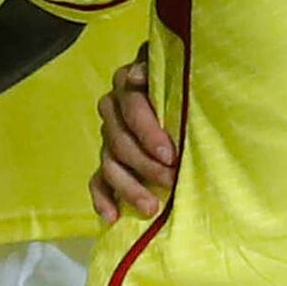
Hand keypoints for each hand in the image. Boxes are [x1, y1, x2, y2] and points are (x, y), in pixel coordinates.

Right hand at [90, 48, 177, 221]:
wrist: (188, 100)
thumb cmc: (187, 85)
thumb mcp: (180, 72)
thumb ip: (162, 68)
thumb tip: (137, 76)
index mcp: (128, 84)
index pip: (131, 108)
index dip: (148, 132)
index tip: (169, 154)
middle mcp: (113, 110)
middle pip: (119, 141)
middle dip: (146, 165)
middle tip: (171, 181)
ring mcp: (108, 138)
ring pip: (110, 164)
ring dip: (129, 187)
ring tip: (151, 208)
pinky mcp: (108, 162)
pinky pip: (97, 181)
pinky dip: (103, 199)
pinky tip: (112, 217)